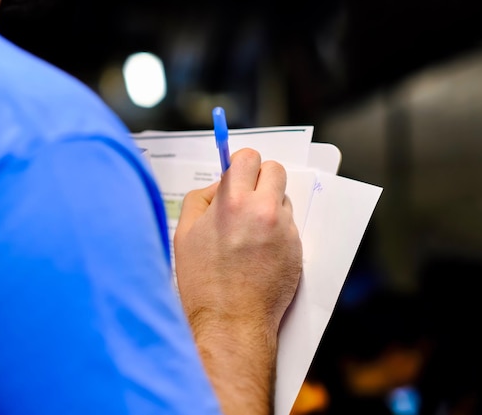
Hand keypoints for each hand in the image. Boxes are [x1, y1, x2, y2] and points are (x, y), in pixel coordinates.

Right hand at [174, 148, 302, 414]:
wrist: (230, 323)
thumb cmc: (202, 283)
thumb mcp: (183, 234)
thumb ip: (199, 200)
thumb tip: (216, 185)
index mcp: (232, 202)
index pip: (248, 158)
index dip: (241, 164)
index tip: (236, 174)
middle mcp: (264, 211)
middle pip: (275, 170)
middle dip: (261, 178)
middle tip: (246, 197)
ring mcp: (285, 230)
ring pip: (283, 199)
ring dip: (269, 205)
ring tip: (250, 232)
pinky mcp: (298, 249)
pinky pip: (289, 225)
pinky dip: (277, 230)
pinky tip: (260, 252)